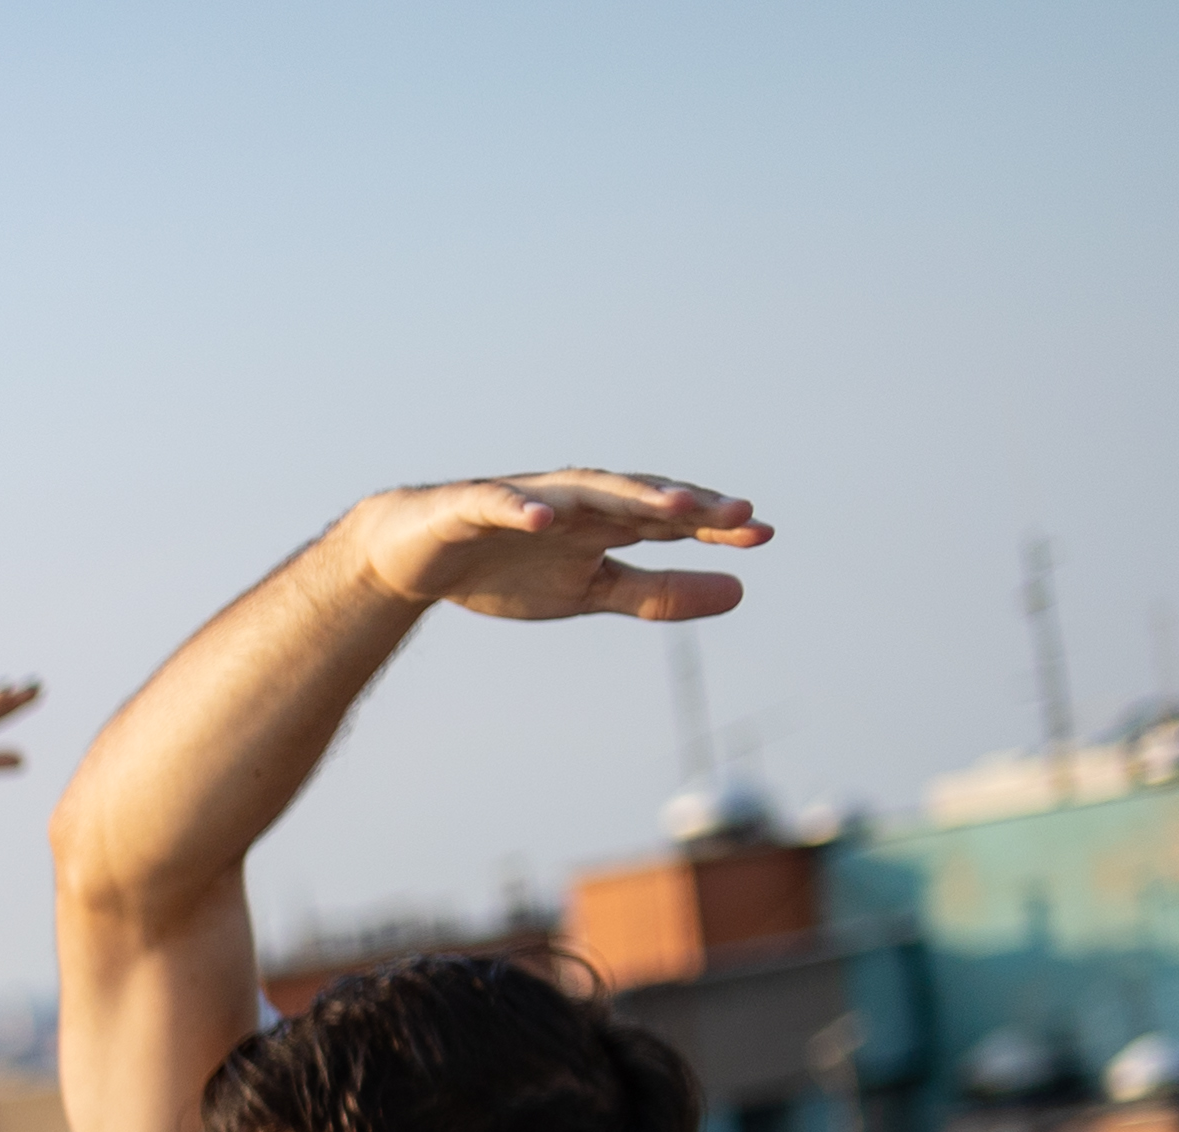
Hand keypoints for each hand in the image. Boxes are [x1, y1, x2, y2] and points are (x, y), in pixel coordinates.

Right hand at [347, 470, 768, 624]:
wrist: (414, 558)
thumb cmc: (507, 570)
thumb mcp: (590, 593)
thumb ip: (658, 593)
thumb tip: (739, 591)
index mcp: (605, 523)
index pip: (669, 519)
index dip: (714, 525)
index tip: (763, 535)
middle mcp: (575, 502)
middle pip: (639, 498)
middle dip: (687, 503)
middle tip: (738, 513)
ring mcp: (526, 499)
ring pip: (583, 492)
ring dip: (627, 495)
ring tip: (669, 504)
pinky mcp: (472, 506)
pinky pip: (499, 505)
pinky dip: (520, 508)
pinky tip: (542, 520)